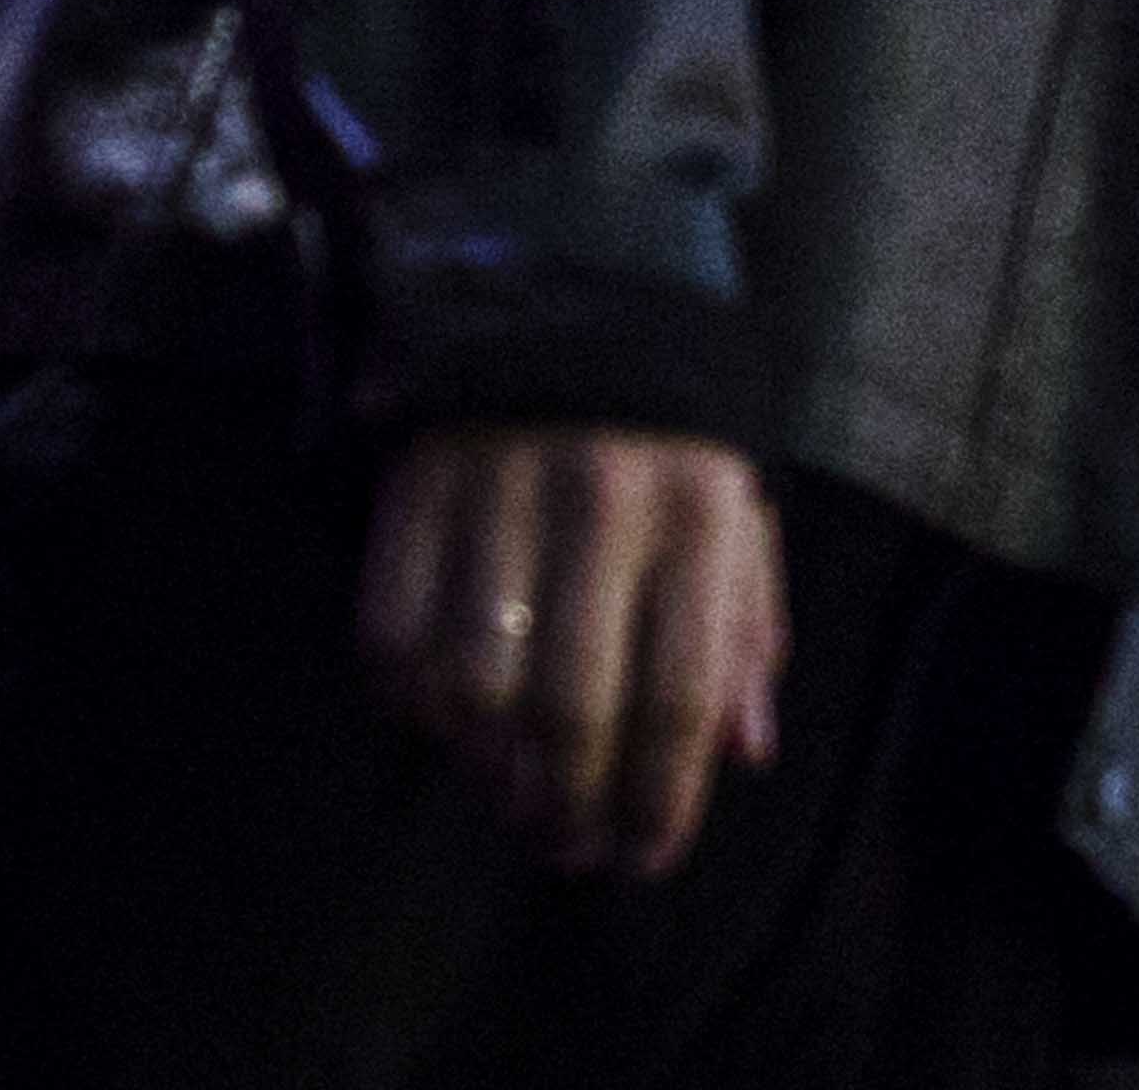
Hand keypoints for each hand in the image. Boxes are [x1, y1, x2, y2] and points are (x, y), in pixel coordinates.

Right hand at [358, 427, 786, 878]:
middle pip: (573, 708)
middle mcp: (603, 498)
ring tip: (513, 791)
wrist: (577, 279)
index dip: (663, 798)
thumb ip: (744, 626)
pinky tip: (445, 717)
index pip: (682, 690)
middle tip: (571, 847)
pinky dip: (409, 703)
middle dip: (572, 808)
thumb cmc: (669, 428)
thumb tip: (747, 753)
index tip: (646, 858)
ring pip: (475, 688)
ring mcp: (500, 488)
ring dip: (490, 770)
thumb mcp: (734, 505)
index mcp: (701, 504)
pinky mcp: (415, 482)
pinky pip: (391, 638)